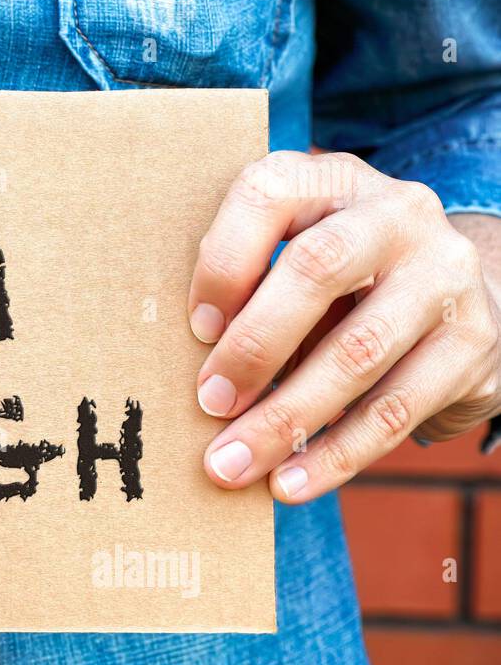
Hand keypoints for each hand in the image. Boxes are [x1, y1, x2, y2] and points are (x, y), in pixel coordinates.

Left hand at [188, 150, 500, 503]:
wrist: (455, 298)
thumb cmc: (336, 285)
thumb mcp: (291, 259)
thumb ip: (246, 289)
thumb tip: (192, 375)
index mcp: (333, 182)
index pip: (268, 194)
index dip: (223, 262)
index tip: (194, 329)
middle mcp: (398, 214)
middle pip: (317, 267)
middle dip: (253, 346)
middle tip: (209, 405)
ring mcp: (445, 275)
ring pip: (358, 351)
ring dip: (285, 420)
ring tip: (232, 465)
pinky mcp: (473, 342)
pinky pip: (396, 409)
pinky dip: (335, 454)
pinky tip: (289, 482)